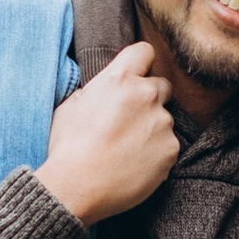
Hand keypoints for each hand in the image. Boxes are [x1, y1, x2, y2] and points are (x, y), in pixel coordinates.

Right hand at [40, 42, 178, 224]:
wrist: (77, 187)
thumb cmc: (67, 147)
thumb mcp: (70, 106)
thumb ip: (95, 91)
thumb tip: (104, 91)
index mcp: (119, 79)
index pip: (144, 51)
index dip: (140, 63)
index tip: (135, 75)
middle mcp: (146, 95)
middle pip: (161, 85)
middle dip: (150, 98)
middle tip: (130, 119)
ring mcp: (162, 122)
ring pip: (164, 119)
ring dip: (152, 129)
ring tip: (126, 150)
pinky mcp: (171, 149)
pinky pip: (168, 145)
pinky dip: (156, 153)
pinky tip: (134, 165)